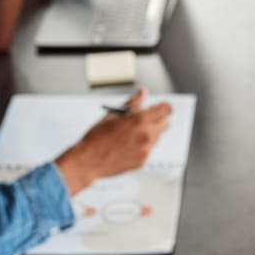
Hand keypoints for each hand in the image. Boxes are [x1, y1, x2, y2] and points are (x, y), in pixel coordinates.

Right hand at [54, 88, 173, 195]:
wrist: (88, 161)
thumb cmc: (97, 138)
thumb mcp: (113, 114)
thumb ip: (132, 103)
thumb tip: (142, 93)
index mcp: (139, 120)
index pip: (166, 109)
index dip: (162, 107)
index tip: (158, 109)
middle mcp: (146, 135)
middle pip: (165, 123)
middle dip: (156, 120)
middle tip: (142, 121)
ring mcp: (145, 150)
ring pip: (157, 137)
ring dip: (149, 133)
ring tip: (130, 135)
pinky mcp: (142, 161)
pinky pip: (149, 149)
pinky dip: (142, 146)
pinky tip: (127, 146)